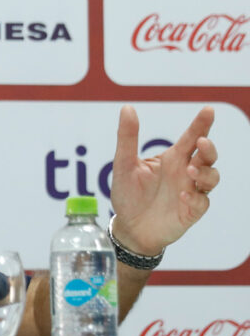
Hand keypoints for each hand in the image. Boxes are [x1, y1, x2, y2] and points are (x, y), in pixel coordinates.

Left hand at [110, 105, 218, 255]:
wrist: (129, 227)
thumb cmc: (128, 194)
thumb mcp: (124, 165)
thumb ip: (127, 138)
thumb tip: (127, 108)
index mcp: (172, 158)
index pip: (191, 138)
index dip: (201, 124)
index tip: (208, 110)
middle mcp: (185, 172)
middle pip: (207, 156)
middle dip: (209, 148)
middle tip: (201, 141)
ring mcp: (191, 191)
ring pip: (211, 178)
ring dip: (204, 172)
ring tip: (190, 170)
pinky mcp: (191, 211)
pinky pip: (201, 203)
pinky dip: (195, 197)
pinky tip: (183, 195)